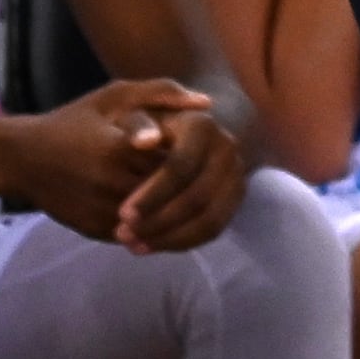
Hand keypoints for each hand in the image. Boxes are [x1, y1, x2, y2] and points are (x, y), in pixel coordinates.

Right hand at [5, 77, 205, 244]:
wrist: (23, 158)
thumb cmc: (74, 122)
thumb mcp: (114, 96)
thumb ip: (161, 93)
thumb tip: (207, 104)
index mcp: (117, 147)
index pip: (176, 163)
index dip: (197, 164)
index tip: (210, 162)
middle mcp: (108, 182)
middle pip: (171, 195)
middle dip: (193, 191)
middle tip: (212, 184)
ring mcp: (101, 209)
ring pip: (159, 221)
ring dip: (181, 215)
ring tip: (199, 203)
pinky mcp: (96, 229)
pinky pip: (140, 236)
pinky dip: (159, 231)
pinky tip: (174, 219)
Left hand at [114, 105, 248, 252]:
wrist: (175, 130)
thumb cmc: (142, 122)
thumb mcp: (132, 113)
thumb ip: (136, 125)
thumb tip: (146, 143)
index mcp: (202, 126)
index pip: (181, 167)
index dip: (153, 194)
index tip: (123, 214)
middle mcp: (227, 149)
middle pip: (198, 197)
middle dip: (159, 221)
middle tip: (123, 234)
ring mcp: (236, 176)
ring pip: (209, 220)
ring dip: (170, 237)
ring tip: (133, 245)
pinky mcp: (234, 199)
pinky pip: (212, 230)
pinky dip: (181, 242)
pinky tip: (149, 245)